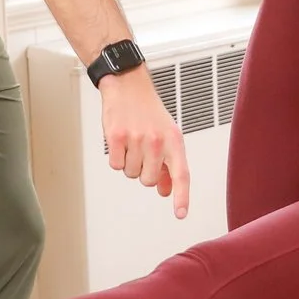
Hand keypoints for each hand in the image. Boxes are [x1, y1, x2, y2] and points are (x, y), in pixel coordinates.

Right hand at [100, 66, 190, 218]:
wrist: (128, 85)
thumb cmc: (149, 111)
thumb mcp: (167, 135)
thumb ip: (169, 164)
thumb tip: (167, 190)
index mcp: (174, 140)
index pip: (181, 174)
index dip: (182, 196)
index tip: (180, 213)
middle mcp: (157, 141)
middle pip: (148, 180)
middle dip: (144, 172)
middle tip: (143, 153)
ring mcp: (136, 139)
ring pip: (130, 174)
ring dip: (129, 163)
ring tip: (132, 142)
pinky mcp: (116, 137)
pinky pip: (116, 165)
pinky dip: (116, 158)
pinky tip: (121, 141)